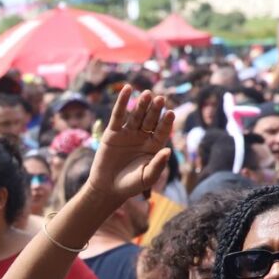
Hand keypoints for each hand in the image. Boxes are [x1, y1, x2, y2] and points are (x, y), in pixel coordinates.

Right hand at [86, 87, 173, 202]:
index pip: (162, 130)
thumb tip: (169, 150)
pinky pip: (118, 115)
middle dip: (155, 110)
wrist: (107, 188)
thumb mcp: (147, 177)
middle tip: (161, 99)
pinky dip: (122, 102)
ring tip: (147, 94)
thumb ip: (158, 165)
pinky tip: (128, 89)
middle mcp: (142, 137)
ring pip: (136, 115)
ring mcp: (128, 133)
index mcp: (154, 146)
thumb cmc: (130, 185)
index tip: (171, 113)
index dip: (166, 122)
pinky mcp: (113, 132)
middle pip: (150, 119)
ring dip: (142, 104)